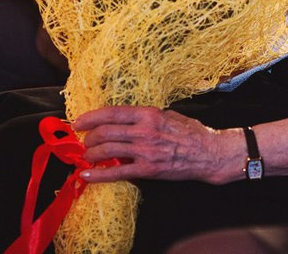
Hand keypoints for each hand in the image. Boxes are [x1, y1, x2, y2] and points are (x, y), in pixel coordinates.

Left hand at [75, 106, 238, 184]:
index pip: (113, 113)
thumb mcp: (169, 115)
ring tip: (86, 156)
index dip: (92, 117)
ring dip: (91, 154)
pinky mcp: (147, 170)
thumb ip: (148, 117)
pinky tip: (86, 175)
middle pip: (105, 132)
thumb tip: (129, 119)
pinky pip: (116, 173)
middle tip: (83, 141)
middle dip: (89, 137)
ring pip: (107, 151)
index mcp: (149, 114)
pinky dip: (97, 174)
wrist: (208, 153)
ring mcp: (144, 151)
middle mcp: (144, 131)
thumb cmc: (192, 132)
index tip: (79, 121)